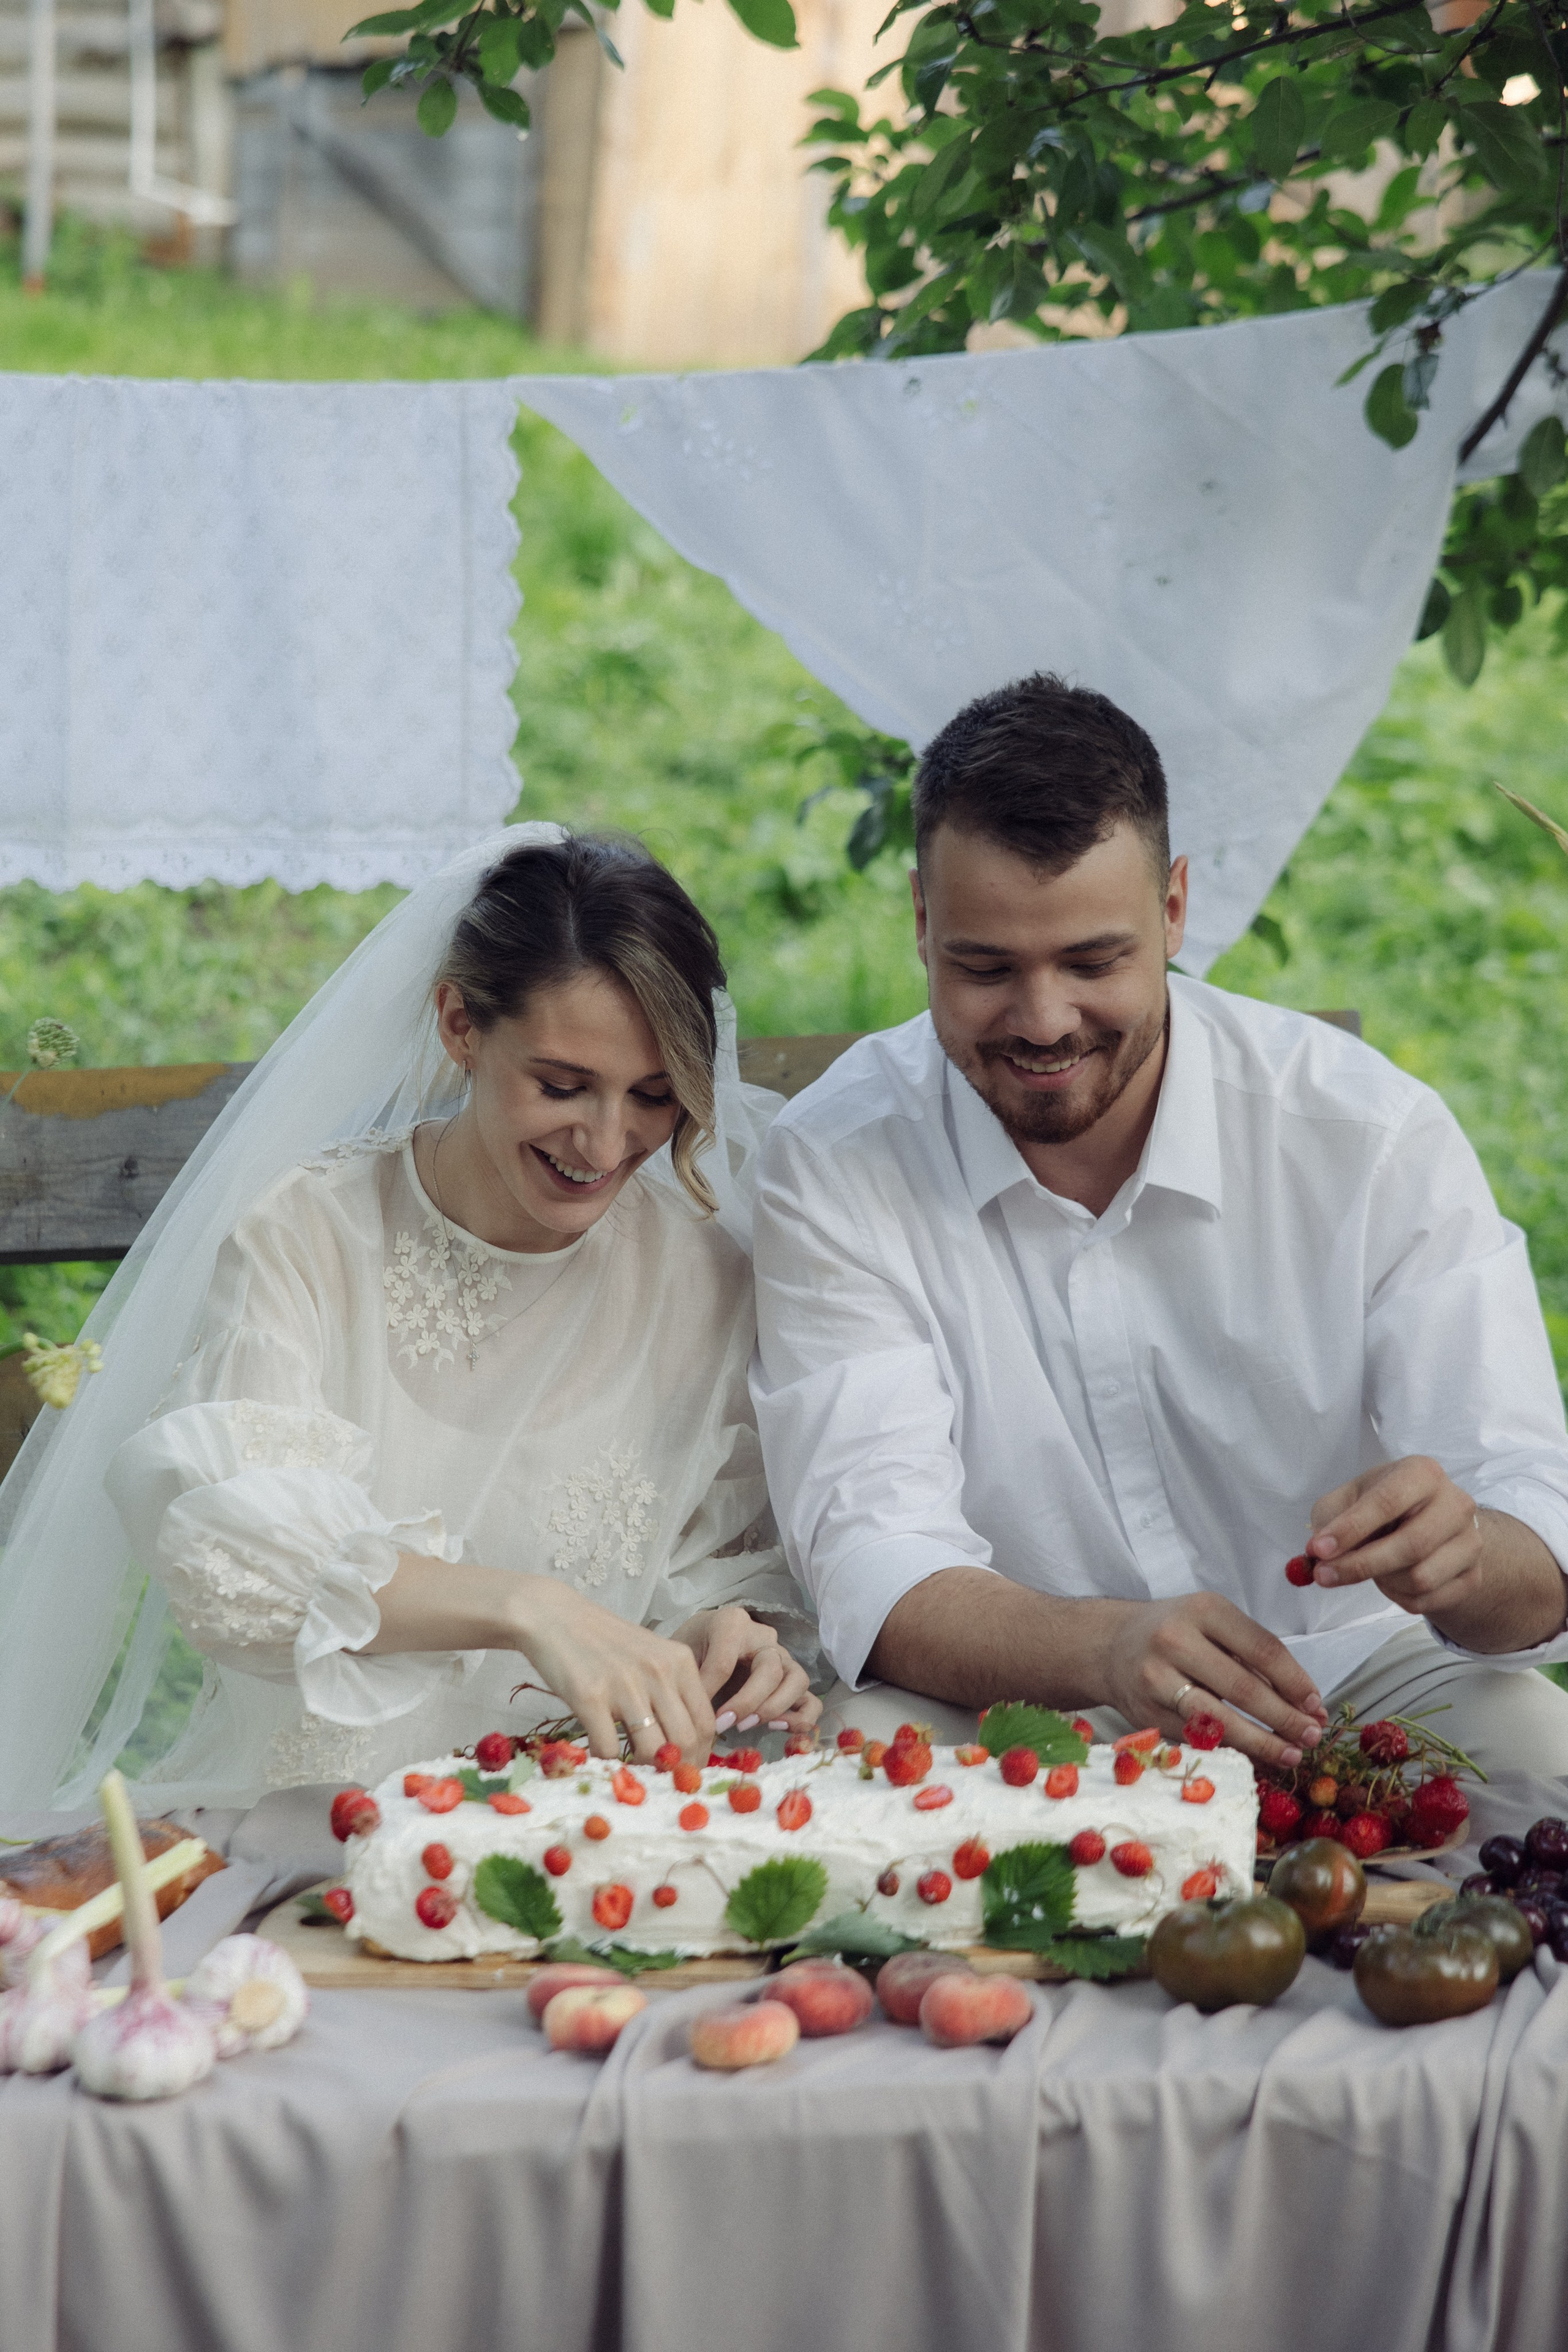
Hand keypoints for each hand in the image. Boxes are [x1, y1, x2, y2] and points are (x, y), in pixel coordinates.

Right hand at [503, 1578, 716, 1765]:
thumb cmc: (604, 1641)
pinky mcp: (590, 1697)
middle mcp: (658, 1672)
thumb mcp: (651, 1656)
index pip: (706, 1721)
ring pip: (653, 1750)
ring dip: (644, 1770)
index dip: (700, 1755)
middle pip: (685, 1740)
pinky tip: (600, 1754)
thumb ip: (671, 1691)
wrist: (554, 1617)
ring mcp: (625, 1685)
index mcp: (679, 1662)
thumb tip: (686, 1743)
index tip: (687, 1770)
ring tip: (632, 1770)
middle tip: (661, 1781)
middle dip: (676, 1770)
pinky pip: (608, 1748)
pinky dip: (606, 1761)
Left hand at [673, 1606, 821, 1734]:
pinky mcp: (792, 1681)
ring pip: (797, 1680)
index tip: (700, 1717)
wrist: (705, 1638)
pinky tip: (776, 1727)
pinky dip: (801, 1718)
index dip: (712, 1692)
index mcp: (732, 1624)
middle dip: (748, 1701)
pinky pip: (812, 1701)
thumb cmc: (695, 1646)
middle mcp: (764, 1638)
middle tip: (724, 1723)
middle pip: (770, 1669)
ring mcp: (783, 1658)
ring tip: (748, 1725)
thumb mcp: (685, 1654)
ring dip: (775, 1707)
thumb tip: (700, 1714)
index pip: (726, 1661)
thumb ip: (694, 1677)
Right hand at [1095, 1592, 1327, 1768]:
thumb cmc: (1176, 1632)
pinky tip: (1257, 1755)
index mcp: (1203, 1610)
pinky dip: (1233, 1749)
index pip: (1262, 1649)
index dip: (1295, 1682)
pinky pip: (1198, 1738)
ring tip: (1292, 1754)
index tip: (1317, 1705)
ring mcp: (1156, 1679)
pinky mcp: (1147, 1714)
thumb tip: (1309, 1704)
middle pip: (1243, 1688)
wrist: (1110, 1646)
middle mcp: (1175, 1641)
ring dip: (1262, 1742)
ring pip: (1219, 1720)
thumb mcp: (1213, 1624)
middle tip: (1313, 1736)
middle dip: (1285, 1718)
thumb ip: (1256, 1658)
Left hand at [1307, 1456, 1481, 1614]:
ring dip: (1383, 1581)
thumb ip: (1329, 1520)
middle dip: (1360, 1565)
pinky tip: (1391, 1580)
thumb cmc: (1383, 1506)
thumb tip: (1317, 1554)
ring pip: (1420, 1578)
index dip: (1350, 1529)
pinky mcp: (1474, 1576)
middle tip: (1324, 1576)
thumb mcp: (1350, 1499)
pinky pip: (1428, 1600)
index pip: (1387, 1502)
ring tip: (1371, 1568)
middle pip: (1411, 1545)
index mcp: (1422, 1473)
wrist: (1433, 1525)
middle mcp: (1455, 1503)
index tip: (1318, 1550)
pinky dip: (1398, 1598)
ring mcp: (1471, 1541)